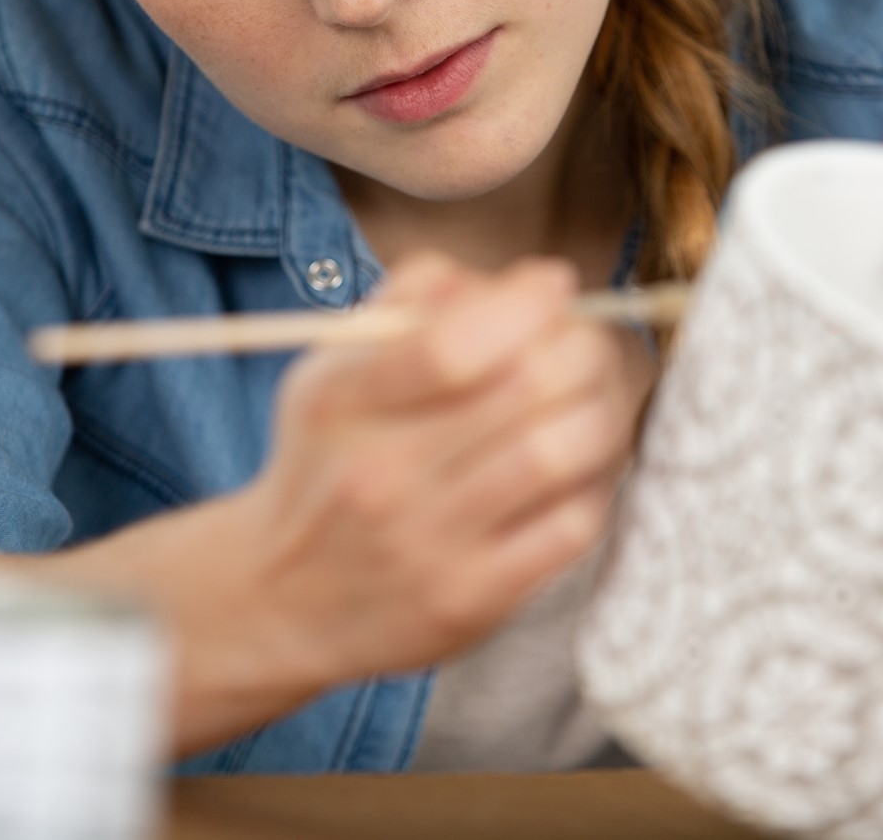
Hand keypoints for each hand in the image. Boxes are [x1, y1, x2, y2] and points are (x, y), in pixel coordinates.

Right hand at [237, 252, 651, 688]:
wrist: (281, 600)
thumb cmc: (327, 463)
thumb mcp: (332, 368)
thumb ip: (409, 301)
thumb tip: (511, 282)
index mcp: (342, 402)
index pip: (450, 345)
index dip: (525, 303)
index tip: (552, 285)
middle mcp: (380, 475)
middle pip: (527, 388)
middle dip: (582, 346)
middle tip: (586, 340)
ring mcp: (428, 544)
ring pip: (561, 454)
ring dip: (601, 409)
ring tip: (593, 398)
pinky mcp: (470, 600)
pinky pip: (570, 525)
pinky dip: (595, 482)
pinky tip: (579, 469)